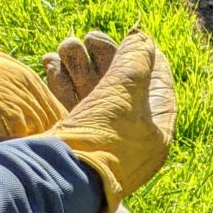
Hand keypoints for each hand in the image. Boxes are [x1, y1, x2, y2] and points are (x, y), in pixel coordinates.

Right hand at [46, 28, 176, 212]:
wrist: (61, 176)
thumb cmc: (102, 136)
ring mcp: (102, 142)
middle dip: (107, 57)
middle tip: (91, 37)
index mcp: (157, 134)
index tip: (141, 38)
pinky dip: (62, 82)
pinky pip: (72, 105)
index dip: (153, 59)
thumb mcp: (125, 91)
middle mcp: (133, 140)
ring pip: (94, 92)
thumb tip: (142, 38)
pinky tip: (50, 62)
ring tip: (67, 45)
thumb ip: (136, 61)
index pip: (161, 89)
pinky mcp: (75, 142)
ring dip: (79, 65)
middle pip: (124, 87)